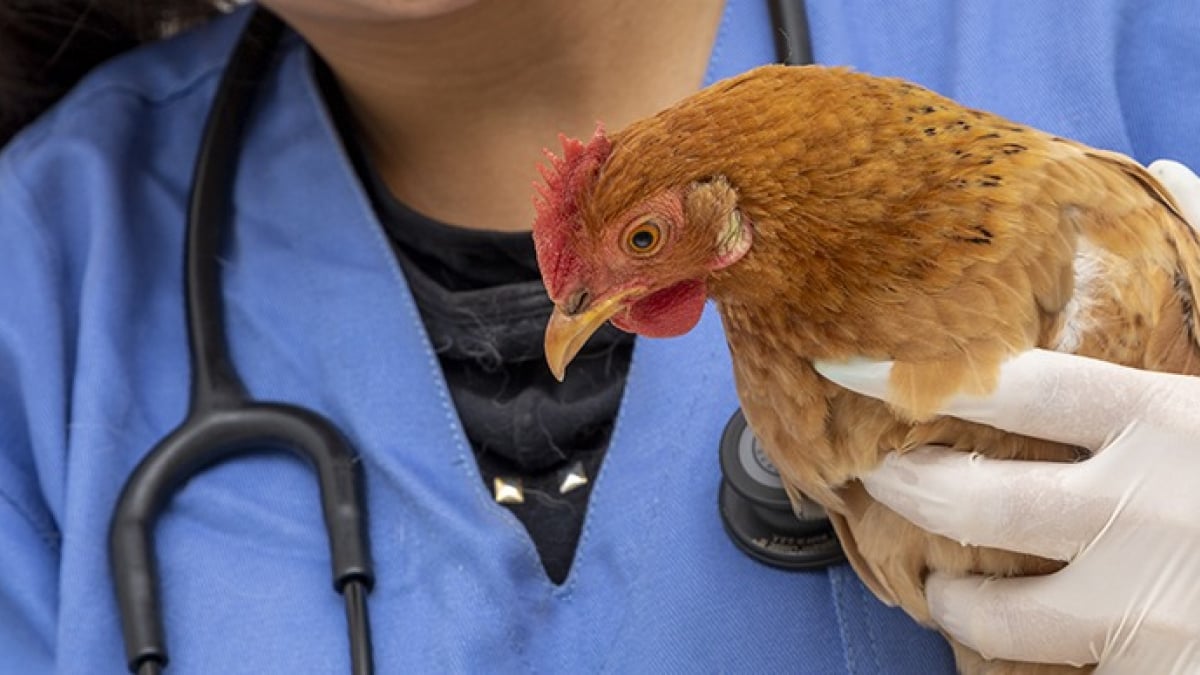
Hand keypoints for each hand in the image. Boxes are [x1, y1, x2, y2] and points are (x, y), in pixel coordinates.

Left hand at [813, 159, 1199, 672]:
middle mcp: (1141, 510)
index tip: (844, 368)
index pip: (1007, 388)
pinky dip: (1023, 663)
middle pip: (968, 500)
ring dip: (954, 602)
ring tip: (945, 589)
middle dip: (905, 490)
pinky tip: (1026, 647)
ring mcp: (1144, 606)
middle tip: (880, 479)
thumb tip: (1170, 176)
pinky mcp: (1155, 673)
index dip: (912, 377)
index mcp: (1167, 421)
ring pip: (991, 612)